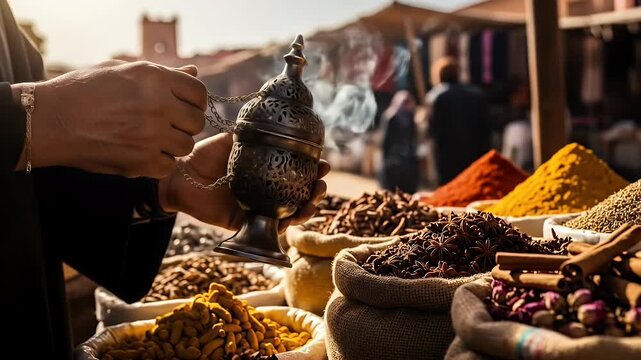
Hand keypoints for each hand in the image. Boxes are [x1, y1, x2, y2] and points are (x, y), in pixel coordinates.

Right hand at [22, 61, 206, 177]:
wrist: (50, 120)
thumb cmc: (83, 90)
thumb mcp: (121, 70)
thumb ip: (162, 74)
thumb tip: (193, 74)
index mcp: (155, 78)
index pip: (199, 93)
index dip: (195, 101)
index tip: (184, 107)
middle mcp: (158, 106)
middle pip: (197, 122)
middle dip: (185, 124)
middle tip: (167, 125)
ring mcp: (151, 136)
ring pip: (186, 146)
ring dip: (173, 145)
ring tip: (152, 139)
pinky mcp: (141, 162)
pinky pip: (168, 166)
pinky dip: (158, 163)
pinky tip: (142, 153)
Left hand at [159, 133, 329, 231]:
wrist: (181, 176)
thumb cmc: (205, 156)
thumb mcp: (233, 141)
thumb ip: (254, 133)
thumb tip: (276, 119)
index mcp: (268, 172)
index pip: (298, 172)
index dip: (314, 169)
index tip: (323, 164)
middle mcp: (267, 191)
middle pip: (301, 195)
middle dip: (316, 191)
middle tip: (321, 184)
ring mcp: (259, 209)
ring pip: (291, 214)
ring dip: (307, 209)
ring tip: (313, 202)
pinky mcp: (247, 224)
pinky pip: (271, 229)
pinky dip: (286, 224)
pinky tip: (294, 217)